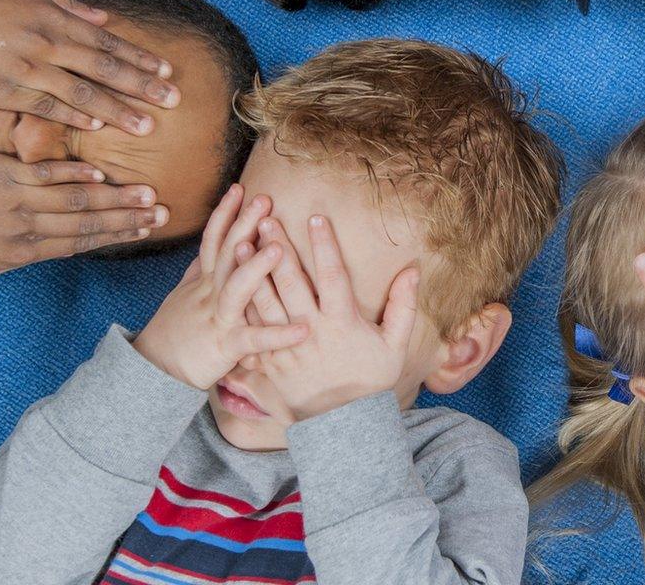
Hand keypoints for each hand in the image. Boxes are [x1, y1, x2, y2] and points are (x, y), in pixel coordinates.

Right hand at [0, 0, 177, 133]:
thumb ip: (68, 3)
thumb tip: (104, 18)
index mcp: (57, 19)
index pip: (108, 42)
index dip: (140, 58)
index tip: (167, 71)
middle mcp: (48, 43)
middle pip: (104, 69)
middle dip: (142, 86)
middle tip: (174, 101)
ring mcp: (27, 68)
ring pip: (81, 93)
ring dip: (117, 110)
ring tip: (145, 126)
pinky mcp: (4, 90)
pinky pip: (44, 106)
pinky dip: (71, 116)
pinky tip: (96, 126)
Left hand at [0, 154, 164, 276]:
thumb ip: (26, 251)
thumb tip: (56, 245)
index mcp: (25, 252)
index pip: (81, 242)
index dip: (117, 236)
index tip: (146, 230)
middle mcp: (26, 229)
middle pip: (87, 223)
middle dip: (127, 218)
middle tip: (162, 211)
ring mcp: (15, 201)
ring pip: (73, 200)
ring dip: (112, 197)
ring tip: (143, 192)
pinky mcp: (1, 176)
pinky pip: (45, 174)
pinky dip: (73, 175)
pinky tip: (99, 174)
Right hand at [135, 187, 308, 388]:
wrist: (155, 370)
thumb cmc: (176, 331)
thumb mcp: (184, 295)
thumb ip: (199, 270)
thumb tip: (208, 247)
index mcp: (205, 281)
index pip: (214, 240)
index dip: (225, 213)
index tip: (239, 187)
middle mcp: (210, 293)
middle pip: (227, 253)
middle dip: (244, 225)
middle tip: (264, 199)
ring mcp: (218, 317)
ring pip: (237, 289)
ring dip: (257, 268)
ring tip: (279, 249)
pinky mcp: (226, 345)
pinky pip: (255, 339)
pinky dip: (279, 335)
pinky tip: (304, 329)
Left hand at [251, 214, 417, 418]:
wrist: (342, 426)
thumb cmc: (371, 381)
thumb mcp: (395, 346)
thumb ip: (403, 307)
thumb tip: (412, 270)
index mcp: (342, 323)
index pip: (333, 276)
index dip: (325, 245)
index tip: (317, 217)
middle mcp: (312, 332)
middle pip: (291, 283)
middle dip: (279, 249)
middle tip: (266, 219)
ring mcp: (288, 347)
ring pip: (265, 303)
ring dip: (252, 272)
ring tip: (241, 243)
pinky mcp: (270, 362)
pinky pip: (253, 330)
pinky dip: (242, 305)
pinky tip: (232, 285)